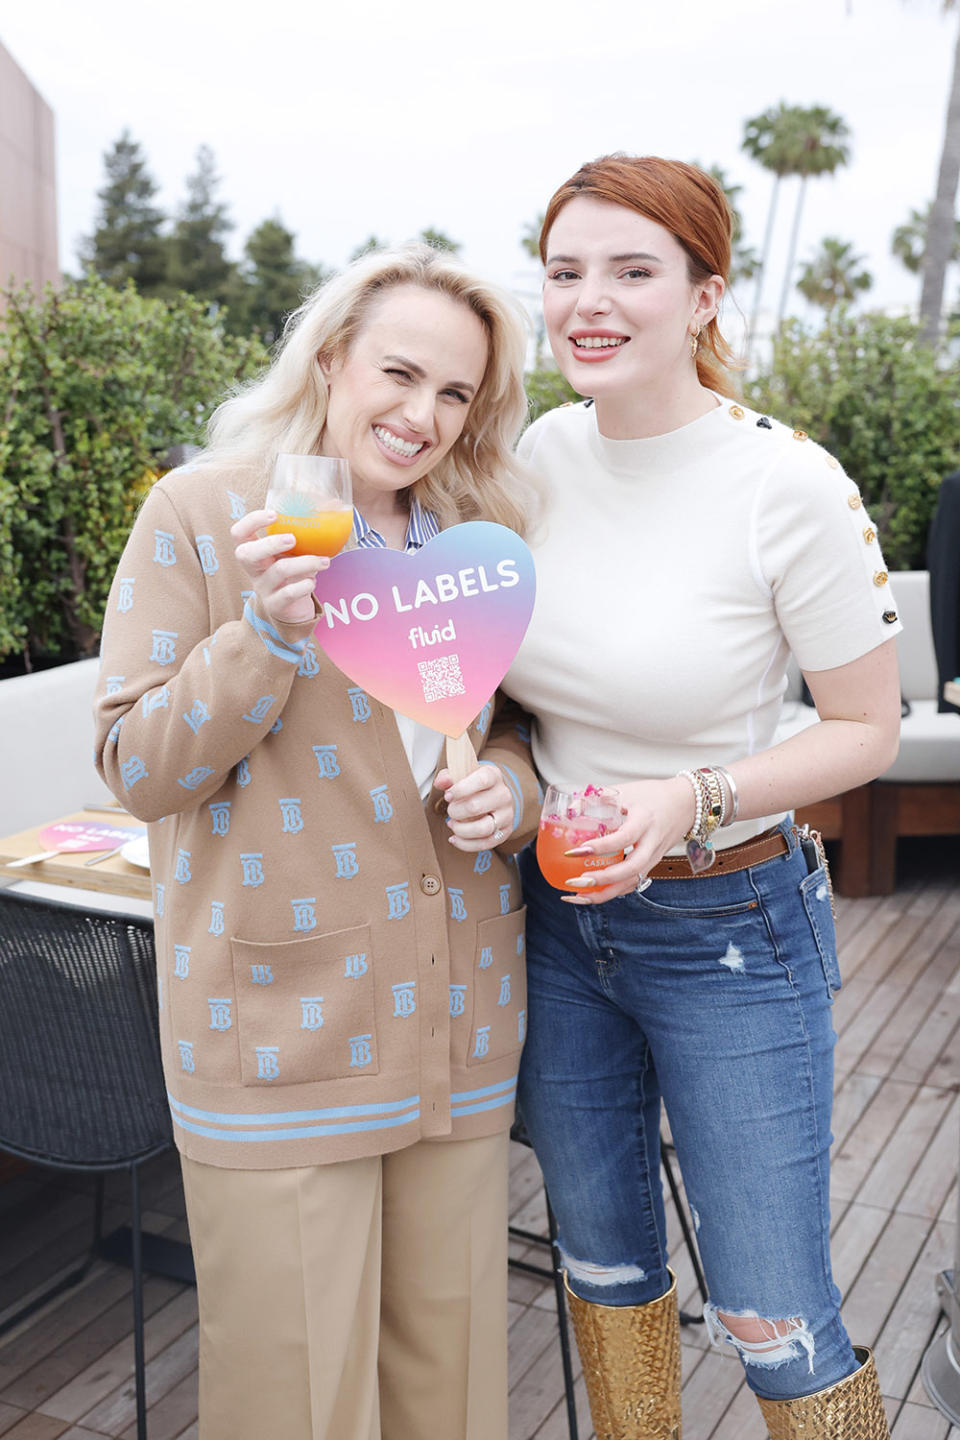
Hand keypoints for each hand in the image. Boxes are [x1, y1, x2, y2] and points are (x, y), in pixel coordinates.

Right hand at [231, 509, 330, 625]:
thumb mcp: (293, 553)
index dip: (251, 521)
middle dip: (269, 543)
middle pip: (245, 554)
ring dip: (305, 563)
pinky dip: (305, 585)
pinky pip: (288, 593)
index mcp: (254, 552)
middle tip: (292, 538)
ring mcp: (263, 588)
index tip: (275, 514)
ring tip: (324, 561)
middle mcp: (254, 569)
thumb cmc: (293, 574)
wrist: (292, 610)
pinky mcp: (276, 605)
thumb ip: (306, 533)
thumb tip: (335, 502)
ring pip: (279, 571)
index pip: (238, 534)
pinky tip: (313, 581)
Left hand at [436, 764, 515, 851]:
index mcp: (494, 776)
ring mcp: (506, 815)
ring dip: (461, 829)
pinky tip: (455, 838)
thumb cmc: (475, 785)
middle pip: (476, 807)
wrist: (495, 796)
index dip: (461, 789)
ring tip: (452, 824)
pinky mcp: (504, 832)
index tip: (448, 796)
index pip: (482, 780)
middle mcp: (503, 795)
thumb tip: (440, 783)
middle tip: (451, 810)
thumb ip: (448, 777)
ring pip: (483, 828)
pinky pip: (485, 844)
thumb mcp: (462, 774)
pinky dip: (466, 844)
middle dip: (456, 811)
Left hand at [562, 776, 694, 903]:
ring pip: (631, 882)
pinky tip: (592, 895)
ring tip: (577, 896)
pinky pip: (632, 883)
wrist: (686, 804)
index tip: (575, 851)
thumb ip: (598, 799)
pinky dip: (613, 892)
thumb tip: (569, 810)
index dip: (600, 846)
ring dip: (605, 893)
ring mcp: (654, 856)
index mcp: (645, 820)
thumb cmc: (653, 795)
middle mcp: (652, 842)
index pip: (624, 837)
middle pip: (631, 869)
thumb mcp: (626, 790)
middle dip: (602, 880)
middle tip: (575, 882)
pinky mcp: (652, 864)